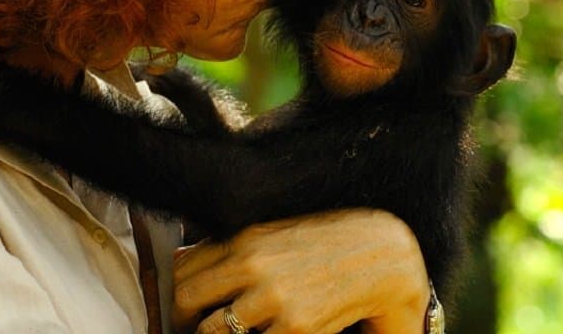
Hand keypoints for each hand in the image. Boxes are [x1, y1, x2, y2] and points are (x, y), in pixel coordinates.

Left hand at [172, 209, 428, 333]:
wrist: (384, 257)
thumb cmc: (329, 248)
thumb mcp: (277, 237)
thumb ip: (236, 251)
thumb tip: (190, 267)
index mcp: (246, 239)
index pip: (183, 269)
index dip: (178, 298)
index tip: (186, 314)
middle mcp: (252, 264)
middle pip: (186, 300)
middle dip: (185, 324)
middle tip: (197, 332)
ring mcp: (272, 296)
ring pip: (213, 331)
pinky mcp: (295, 326)